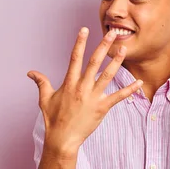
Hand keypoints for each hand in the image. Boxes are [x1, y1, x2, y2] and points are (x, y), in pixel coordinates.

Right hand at [28, 28, 142, 153]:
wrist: (62, 139)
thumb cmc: (53, 119)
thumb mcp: (44, 99)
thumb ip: (41, 82)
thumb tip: (31, 72)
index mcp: (69, 83)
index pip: (74, 58)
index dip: (80, 42)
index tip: (85, 29)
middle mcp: (82, 87)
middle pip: (94, 62)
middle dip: (103, 46)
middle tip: (112, 33)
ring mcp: (93, 97)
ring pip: (107, 76)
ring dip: (116, 62)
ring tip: (124, 49)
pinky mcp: (102, 108)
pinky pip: (118, 97)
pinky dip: (130, 90)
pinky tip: (139, 83)